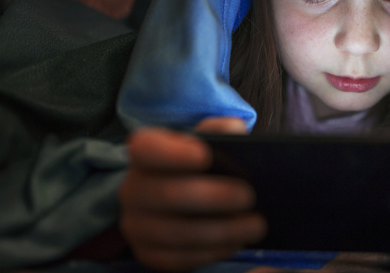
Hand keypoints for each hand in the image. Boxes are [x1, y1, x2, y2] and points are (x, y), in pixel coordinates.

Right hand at [119, 117, 266, 271]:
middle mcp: (133, 189)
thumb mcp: (209, 142)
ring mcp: (136, 225)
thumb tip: (234, 129)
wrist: (184, 199)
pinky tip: (237, 242)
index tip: (205, 155)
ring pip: (176, 232)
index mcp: (144, 153)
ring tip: (256, 224)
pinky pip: (178, 259)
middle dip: (213, 197)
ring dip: (221, 230)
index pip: (145, 149)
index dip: (172, 153)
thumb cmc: (201, 166)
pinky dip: (212, 252)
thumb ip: (221, 131)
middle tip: (249, 196)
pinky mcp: (148, 254)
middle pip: (166, 194)